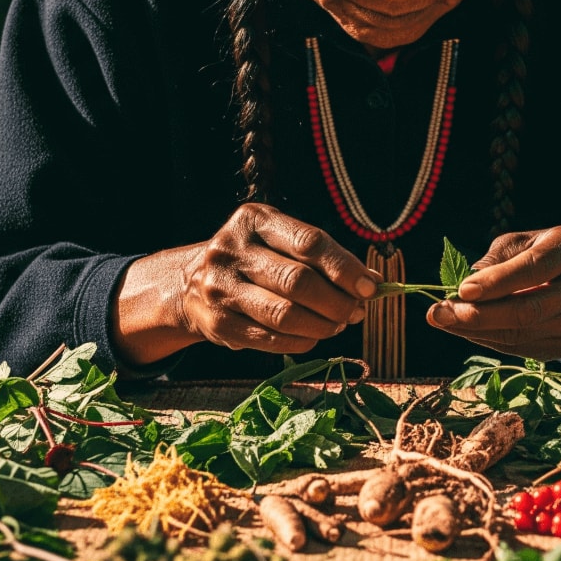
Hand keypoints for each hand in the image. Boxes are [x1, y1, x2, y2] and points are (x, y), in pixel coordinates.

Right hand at [113, 204, 379, 362]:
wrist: (190, 285)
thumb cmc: (253, 260)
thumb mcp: (279, 241)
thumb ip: (321, 257)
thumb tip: (370, 282)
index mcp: (254, 220)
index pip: (309, 242)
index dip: (344, 267)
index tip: (369, 286)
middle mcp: (232, 250)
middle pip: (298, 281)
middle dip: (337, 302)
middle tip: (355, 311)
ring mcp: (221, 288)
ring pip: (285, 315)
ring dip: (323, 325)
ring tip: (338, 325)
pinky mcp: (218, 323)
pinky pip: (270, 339)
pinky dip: (301, 341)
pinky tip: (313, 336)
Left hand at [426, 225, 560, 360]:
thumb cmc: (545, 253)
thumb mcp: (524, 241)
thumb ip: (497, 259)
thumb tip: (465, 287)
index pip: (535, 268)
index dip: (498, 281)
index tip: (462, 289)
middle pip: (530, 309)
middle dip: (480, 314)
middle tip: (439, 313)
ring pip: (523, 334)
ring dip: (477, 331)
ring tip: (444, 320)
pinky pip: (522, 348)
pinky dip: (489, 341)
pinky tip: (466, 330)